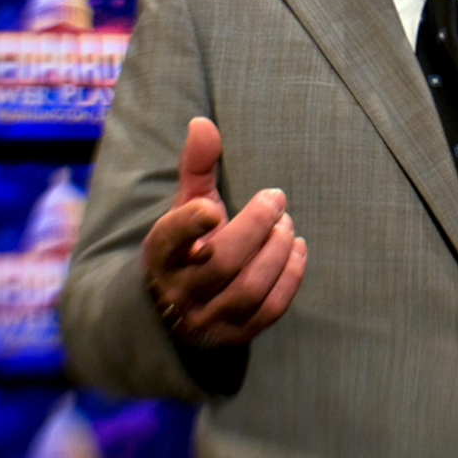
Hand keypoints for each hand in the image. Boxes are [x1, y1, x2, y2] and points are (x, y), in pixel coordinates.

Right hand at [141, 117, 306, 347]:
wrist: (183, 304)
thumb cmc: (191, 241)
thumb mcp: (187, 203)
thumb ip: (196, 166)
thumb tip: (202, 122)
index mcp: (160, 254)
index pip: (169, 242)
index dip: (190, 226)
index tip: (213, 208)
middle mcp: (179, 291)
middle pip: (222, 262)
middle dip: (257, 226)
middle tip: (277, 200)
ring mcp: (207, 318)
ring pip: (248, 288)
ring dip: (276, 251)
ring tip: (287, 225)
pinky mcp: (235, 335)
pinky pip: (269, 310)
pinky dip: (290, 277)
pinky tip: (296, 249)